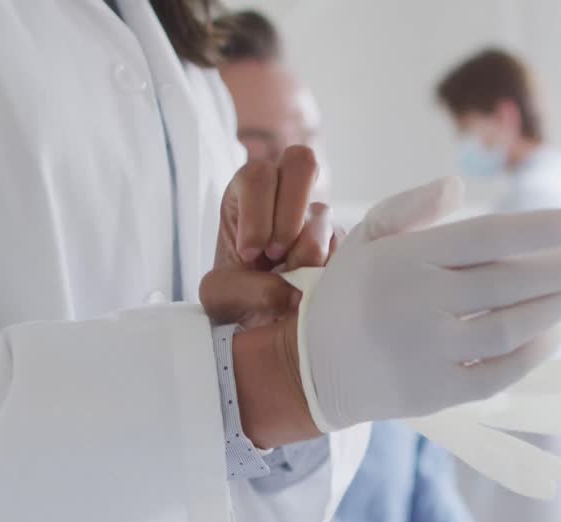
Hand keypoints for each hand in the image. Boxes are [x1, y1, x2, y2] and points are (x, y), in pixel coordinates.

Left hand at [200, 145, 336, 327]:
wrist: (257, 321)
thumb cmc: (234, 296)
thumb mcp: (219, 295)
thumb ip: (243, 289)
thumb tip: (293, 292)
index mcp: (247, 192)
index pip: (257, 177)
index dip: (257, 216)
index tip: (250, 255)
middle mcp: (285, 193)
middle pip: (301, 162)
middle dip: (290, 214)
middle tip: (276, 254)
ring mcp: (316, 215)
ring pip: (323, 213)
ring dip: (306, 250)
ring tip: (289, 278)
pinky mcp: (338, 241)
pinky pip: (341, 246)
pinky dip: (324, 269)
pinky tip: (307, 286)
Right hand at [296, 176, 560, 430]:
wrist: (312, 367)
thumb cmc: (350, 293)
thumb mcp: (366, 239)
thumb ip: (410, 207)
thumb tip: (459, 187)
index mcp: (405, 259)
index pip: (488, 237)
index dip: (542, 229)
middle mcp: (418, 304)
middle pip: (509, 283)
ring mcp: (429, 352)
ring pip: (511, 327)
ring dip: (555, 307)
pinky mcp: (437, 393)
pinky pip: (500, 372)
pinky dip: (533, 352)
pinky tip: (551, 332)